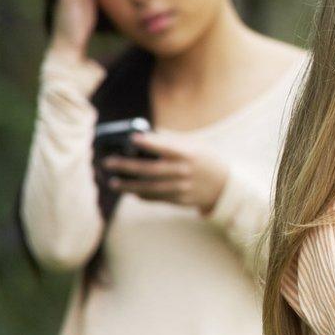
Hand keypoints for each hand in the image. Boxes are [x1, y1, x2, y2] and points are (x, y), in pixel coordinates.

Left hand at [101, 131, 228, 212]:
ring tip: (113, 182)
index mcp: (188, 154)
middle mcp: (183, 171)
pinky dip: (142, 195)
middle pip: (150, 170)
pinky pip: (156, 198)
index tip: (131, 138)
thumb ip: (172, 141)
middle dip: (127, 166)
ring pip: (150, 188)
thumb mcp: (196, 146)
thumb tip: (147, 134)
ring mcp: (181, 187)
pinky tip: (130, 191)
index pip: (164, 147)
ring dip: (129, 185)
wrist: (224, 186)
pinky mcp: (179, 200)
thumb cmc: (206, 160)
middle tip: (109, 162)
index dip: (147, 142)